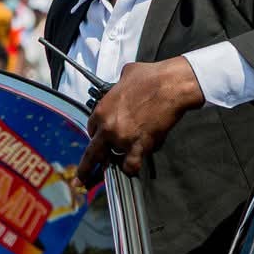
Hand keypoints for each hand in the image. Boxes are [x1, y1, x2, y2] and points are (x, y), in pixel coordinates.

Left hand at [78, 56, 204, 183]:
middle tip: (81, 180)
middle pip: (91, 154)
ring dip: (117, 163)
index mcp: (102, 110)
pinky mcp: (140, 145)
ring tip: (120, 167)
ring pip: (112, 161)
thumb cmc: (152, 76)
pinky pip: (131, 165)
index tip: (101, 137)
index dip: (97, 134)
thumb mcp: (127, 73)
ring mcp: (123, 139)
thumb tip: (125, 83)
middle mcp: (108, 127)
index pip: (91, 129)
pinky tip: (134, 167)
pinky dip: (132, 167)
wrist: (172, 84)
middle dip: (85, 169)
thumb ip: (120, 85)